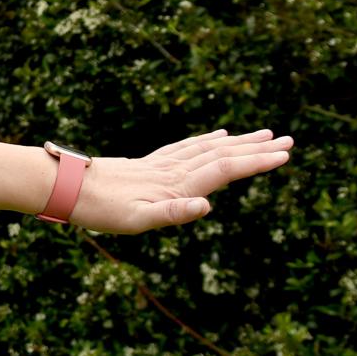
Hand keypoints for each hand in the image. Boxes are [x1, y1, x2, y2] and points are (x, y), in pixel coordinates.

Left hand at [70, 129, 293, 232]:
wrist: (68, 187)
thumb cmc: (101, 211)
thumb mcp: (135, 221)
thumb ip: (172, 213)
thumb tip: (206, 206)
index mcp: (177, 185)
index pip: (226, 170)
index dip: (257, 162)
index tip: (285, 155)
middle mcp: (174, 171)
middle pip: (223, 154)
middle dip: (257, 148)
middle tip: (288, 140)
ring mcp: (163, 164)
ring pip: (209, 148)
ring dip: (239, 141)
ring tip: (264, 134)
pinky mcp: (151, 163)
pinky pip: (188, 148)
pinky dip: (209, 141)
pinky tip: (218, 136)